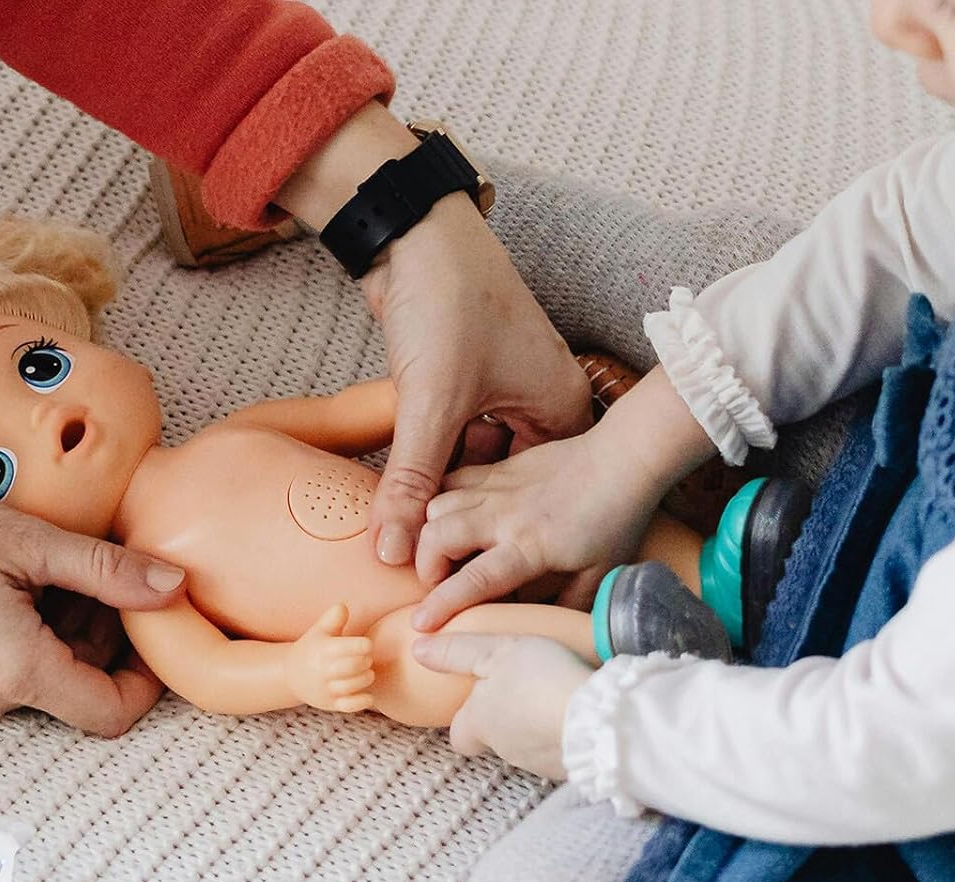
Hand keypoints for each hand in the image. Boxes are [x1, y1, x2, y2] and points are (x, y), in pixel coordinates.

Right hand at [0, 477, 186, 735]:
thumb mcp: (24, 540)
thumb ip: (106, 569)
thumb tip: (174, 586)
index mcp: (19, 674)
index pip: (113, 712)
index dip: (147, 678)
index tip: (153, 624)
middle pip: (85, 691)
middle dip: (108, 638)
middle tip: (103, 574)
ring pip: (53, 676)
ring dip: (72, 629)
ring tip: (57, 566)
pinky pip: (17, 667)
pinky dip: (37, 631)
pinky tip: (22, 578)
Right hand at [285, 603, 374, 712]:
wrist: (292, 675)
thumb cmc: (314, 649)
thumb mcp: (319, 631)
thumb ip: (332, 618)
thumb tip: (342, 607)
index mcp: (323, 650)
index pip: (345, 647)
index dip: (361, 645)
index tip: (366, 644)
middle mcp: (323, 670)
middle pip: (352, 666)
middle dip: (365, 661)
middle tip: (367, 659)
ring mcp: (327, 689)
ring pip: (352, 686)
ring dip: (365, 678)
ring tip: (367, 672)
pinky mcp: (331, 704)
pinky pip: (349, 706)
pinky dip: (362, 702)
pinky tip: (368, 695)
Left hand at [360, 192, 593, 565]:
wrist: (412, 228)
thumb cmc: (447, 300)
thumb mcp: (431, 404)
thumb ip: (412, 483)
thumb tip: (392, 554)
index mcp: (561, 407)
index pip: (540, 495)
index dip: (501, 536)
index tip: (467, 579)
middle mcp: (540, 402)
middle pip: (505, 483)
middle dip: (467, 516)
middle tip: (433, 568)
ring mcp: (503, 391)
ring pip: (473, 462)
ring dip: (442, 489)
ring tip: (413, 540)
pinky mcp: (465, 382)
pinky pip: (452, 439)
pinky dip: (429, 461)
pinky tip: (403, 495)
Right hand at [412, 427, 652, 630]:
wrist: (623, 460)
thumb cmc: (615, 521)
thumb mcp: (597, 576)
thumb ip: (565, 607)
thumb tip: (540, 629)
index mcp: (530, 547)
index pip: (475, 579)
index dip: (443, 604)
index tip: (422, 624)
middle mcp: (505, 516)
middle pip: (438, 535)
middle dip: (425, 565)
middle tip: (437, 580)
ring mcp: (498, 488)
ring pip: (438, 504)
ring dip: (431, 532)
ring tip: (444, 551)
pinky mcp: (497, 469)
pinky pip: (452, 480)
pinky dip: (441, 501)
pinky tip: (451, 519)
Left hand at [412, 632, 590, 779]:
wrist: (599, 721)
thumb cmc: (541, 681)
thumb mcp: (495, 653)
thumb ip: (458, 651)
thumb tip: (418, 650)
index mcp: (479, 724)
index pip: (458, 736)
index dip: (466, 720)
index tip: (480, 702)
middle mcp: (504, 750)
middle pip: (496, 739)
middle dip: (508, 719)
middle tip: (527, 691)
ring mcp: (539, 763)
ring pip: (530, 746)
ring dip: (539, 726)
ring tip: (558, 699)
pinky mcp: (571, 769)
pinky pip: (562, 752)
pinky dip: (566, 736)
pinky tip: (582, 715)